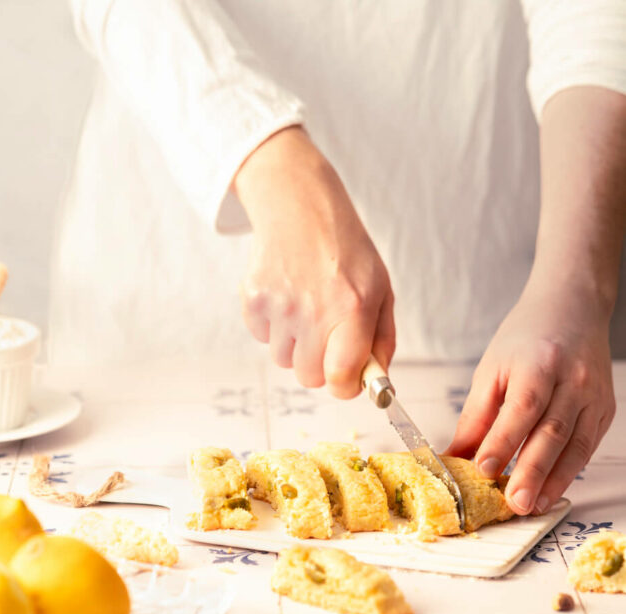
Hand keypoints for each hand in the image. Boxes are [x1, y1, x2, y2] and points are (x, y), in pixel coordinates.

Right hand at [233, 127, 394, 397]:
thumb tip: (376, 383)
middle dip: (319, 364)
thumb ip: (381, 340)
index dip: (345, 386)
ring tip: (305, 308)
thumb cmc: (345, 253)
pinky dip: (273, 326)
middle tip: (325, 333)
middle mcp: (314, 310)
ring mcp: (280, 306)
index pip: (341, 378)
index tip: (346, 378)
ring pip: (283, 361)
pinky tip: (285, 295)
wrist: (298, 206)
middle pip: (309, 378)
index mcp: (353, 309)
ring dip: (295, 344)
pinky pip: (262, 338)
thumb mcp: (380, 289)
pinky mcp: (254, 299)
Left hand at [446, 278, 615, 514]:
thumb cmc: (527, 338)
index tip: (483, 470)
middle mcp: (572, 379)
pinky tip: (551, 490)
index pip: (522, 408)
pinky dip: (569, 471)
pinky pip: (588, 446)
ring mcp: (594, 395)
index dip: (503, 441)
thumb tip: (454, 456)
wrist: (573, 309)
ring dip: (554, 481)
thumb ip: (475, 416)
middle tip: (515, 503)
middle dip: (532, 471)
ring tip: (533, 506)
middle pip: (552, 431)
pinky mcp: (604, 409)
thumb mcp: (491, 369)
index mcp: (538, 363)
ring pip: (576, 444)